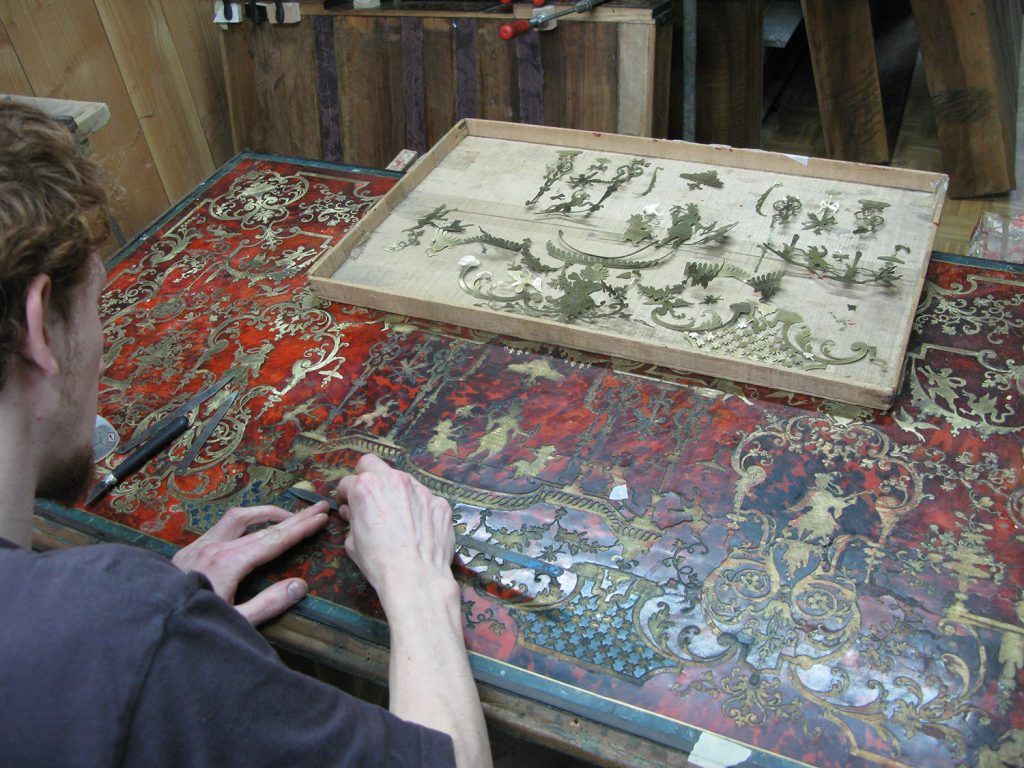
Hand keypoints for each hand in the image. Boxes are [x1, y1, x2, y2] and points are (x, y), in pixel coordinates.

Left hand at [171, 502, 328, 624]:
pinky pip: (222, 526)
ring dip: (267, 514)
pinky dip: (244, 522)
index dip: (300, 528)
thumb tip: (300, 585)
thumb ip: (268, 604)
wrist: (145, 624)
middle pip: (262, 525)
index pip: (273, 540)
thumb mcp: (234, 624)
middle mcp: (214, 547)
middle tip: (318, 508)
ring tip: (288, 515)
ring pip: (238, 518)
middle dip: (293, 517)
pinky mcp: (188, 550)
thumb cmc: (190, 628)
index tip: (321, 518)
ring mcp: (198, 546)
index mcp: (228, 563)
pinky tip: (251, 528)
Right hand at [334, 454, 455, 610]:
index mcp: (366, 488)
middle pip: (372, 464)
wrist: (417, 578)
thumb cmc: (379, 563)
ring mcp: (421, 489)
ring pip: (402, 480)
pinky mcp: (440, 502)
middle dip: (365, 477)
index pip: (348, 482)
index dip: (345, 495)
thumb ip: (351, 519)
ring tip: (397, 517)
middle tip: (368, 498)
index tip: (347, 504)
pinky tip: (418, 528)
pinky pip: (424, 499)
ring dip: (395, 492)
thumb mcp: (352, 542)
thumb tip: (351, 511)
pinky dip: (418, 508)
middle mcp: (394, 481)